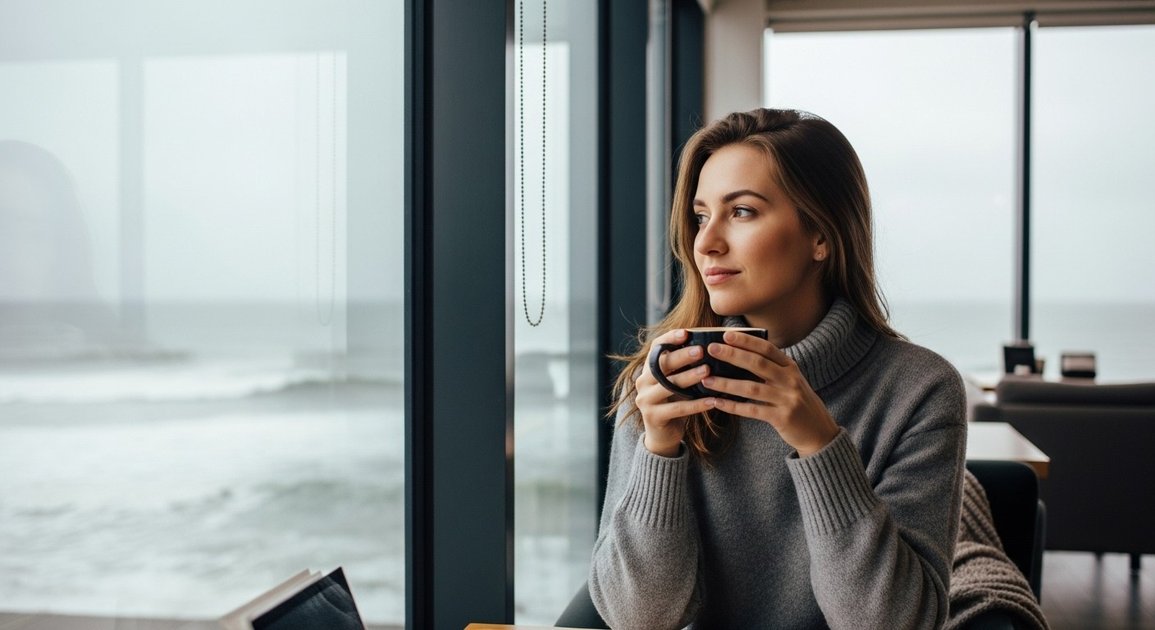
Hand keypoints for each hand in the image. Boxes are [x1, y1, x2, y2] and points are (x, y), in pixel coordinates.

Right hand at [635, 329, 717, 456]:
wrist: (662, 435)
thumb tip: (710, 348)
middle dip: (682, 356)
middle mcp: (642, 382)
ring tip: (707, 370)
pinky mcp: (653, 416)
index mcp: (648, 370)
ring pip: (669, 385)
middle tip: (701, 350)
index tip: (687, 333)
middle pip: (662, 365)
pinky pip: (678, 408)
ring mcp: (645, 400)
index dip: (670, 338)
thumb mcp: (677, 383)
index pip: (656, 348)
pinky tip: (712, 401)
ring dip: (689, 377)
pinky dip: (696, 404)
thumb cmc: (675, 403)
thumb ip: (685, 368)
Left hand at [702, 331, 838, 456]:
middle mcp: (790, 380)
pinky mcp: (782, 418)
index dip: (747, 341)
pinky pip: (752, 410)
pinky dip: (732, 406)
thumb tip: (738, 356)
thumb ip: (771, 369)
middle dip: (733, 355)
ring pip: (751, 388)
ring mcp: (787, 399)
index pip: (767, 349)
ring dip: (726, 383)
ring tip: (706, 380)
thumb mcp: (790, 381)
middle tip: (711, 349)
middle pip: (758, 364)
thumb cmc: (798, 403)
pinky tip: (717, 402)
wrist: (819, 432)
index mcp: (791, 367)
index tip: (726, 334)